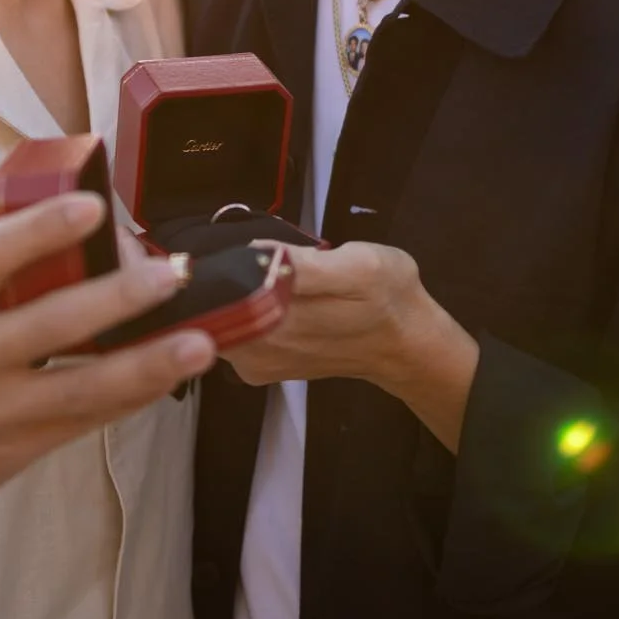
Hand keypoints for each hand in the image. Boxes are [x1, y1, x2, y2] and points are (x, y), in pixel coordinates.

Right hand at [0, 193, 213, 523]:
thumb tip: (81, 237)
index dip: (42, 229)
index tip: (93, 207)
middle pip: (50, 323)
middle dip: (119, 297)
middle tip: (171, 273)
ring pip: (81, 387)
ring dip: (146, 364)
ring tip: (198, 343)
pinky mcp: (14, 449)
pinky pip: (84, 420)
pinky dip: (131, 396)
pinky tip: (169, 376)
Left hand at [222, 240, 479, 450]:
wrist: (406, 345)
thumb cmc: (388, 297)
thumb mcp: (361, 265)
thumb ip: (305, 264)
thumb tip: (256, 253)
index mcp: (282, 322)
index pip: (220, 290)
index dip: (217, 265)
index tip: (226, 249)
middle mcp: (261, 349)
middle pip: (212, 305)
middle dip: (220, 277)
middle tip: (244, 254)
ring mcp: (256, 363)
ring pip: (218, 318)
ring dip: (229, 292)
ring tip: (258, 272)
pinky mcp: (258, 369)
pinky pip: (230, 331)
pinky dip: (238, 310)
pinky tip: (264, 297)